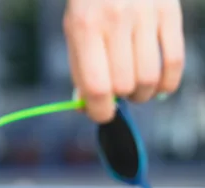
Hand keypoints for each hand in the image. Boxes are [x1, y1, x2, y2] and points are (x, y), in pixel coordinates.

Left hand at [63, 0, 184, 121]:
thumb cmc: (91, 3)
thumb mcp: (74, 32)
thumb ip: (80, 69)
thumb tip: (87, 108)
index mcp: (85, 28)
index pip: (96, 86)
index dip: (99, 111)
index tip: (101, 115)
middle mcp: (116, 21)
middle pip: (124, 85)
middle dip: (119, 99)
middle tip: (117, 93)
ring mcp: (146, 15)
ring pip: (149, 78)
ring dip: (141, 94)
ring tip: (134, 88)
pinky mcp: (170, 12)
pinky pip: (174, 60)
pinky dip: (168, 83)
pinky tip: (160, 87)